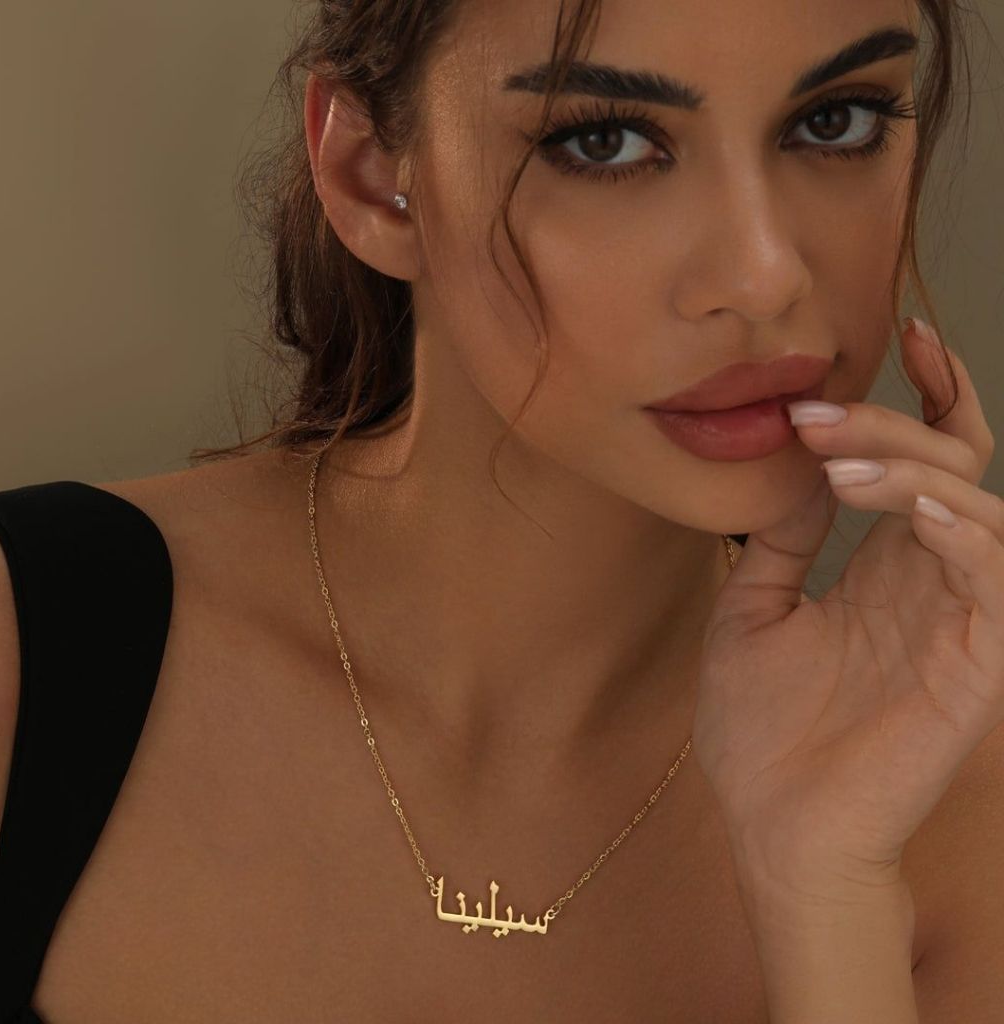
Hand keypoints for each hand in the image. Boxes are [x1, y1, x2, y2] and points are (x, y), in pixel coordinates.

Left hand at [691, 319, 1003, 907]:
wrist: (773, 826)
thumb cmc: (762, 731)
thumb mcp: (753, 612)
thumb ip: (781, 541)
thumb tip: (801, 468)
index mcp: (883, 568)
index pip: (927, 464)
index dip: (926, 398)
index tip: (899, 338)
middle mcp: (929, 582)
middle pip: (950, 466)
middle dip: (891, 422)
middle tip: (817, 412)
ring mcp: (958, 619)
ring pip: (974, 505)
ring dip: (911, 468)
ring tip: (837, 463)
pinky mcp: (977, 663)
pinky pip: (994, 574)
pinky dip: (961, 527)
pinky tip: (904, 503)